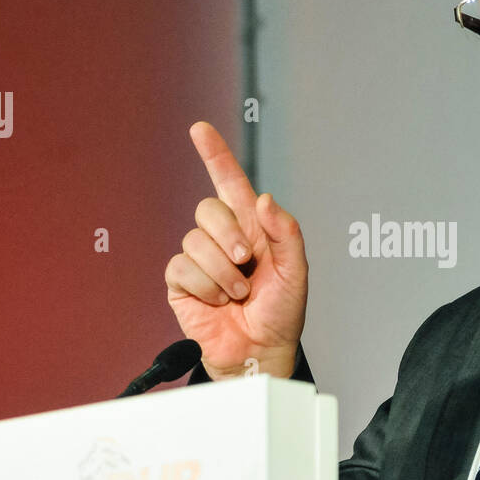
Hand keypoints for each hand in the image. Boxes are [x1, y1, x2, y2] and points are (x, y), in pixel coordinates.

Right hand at [164, 121, 307, 379]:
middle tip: (247, 262)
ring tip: (239, 293)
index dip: (214, 155)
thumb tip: (264, 200)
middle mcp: (223, 238)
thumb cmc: (281, 313)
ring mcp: (200, 259)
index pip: (229, 182)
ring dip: (223, 271)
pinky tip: (217, 301)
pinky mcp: (182, 282)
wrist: (261, 350)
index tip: (200, 129)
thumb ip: (285, 233)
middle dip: (229, 235)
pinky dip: (205, 286)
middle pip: (208, 208)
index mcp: (252, 227)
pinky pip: (182, 267)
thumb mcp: (297, 271)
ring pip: (195, 241)